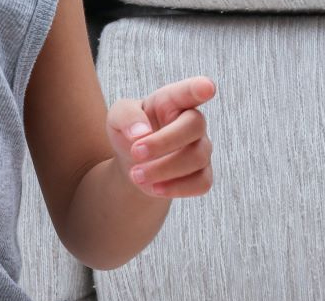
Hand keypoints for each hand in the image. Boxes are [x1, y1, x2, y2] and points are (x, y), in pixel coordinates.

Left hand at [107, 76, 215, 197]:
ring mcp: (201, 148)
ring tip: (136, 174)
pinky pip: (201, 183)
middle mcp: (193, 122)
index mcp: (173, 101)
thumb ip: (126, 116)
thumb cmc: (130, 131)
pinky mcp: (203, 174)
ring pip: (196, 158)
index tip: (207, 88)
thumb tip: (140, 133)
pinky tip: (155, 188)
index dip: (200, 88)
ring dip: (163, 169)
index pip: (189, 91)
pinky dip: (176, 188)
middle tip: (135, 152)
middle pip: (194, 126)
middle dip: (163, 142)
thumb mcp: (117, 117)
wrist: (134, 163)